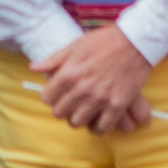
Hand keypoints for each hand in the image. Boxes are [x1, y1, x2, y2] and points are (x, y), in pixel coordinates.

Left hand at [33, 34, 151, 135]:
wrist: (134, 41)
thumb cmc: (103, 41)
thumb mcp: (75, 45)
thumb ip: (53, 59)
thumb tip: (33, 67)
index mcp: (69, 73)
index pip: (47, 98)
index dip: (50, 97)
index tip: (56, 94)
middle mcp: (82, 88)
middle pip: (60, 113)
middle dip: (62, 108)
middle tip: (70, 103)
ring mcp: (100, 98)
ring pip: (78, 122)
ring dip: (78, 118)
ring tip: (83, 110)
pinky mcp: (117, 105)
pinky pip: (102, 127)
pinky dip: (98, 126)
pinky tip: (98, 118)